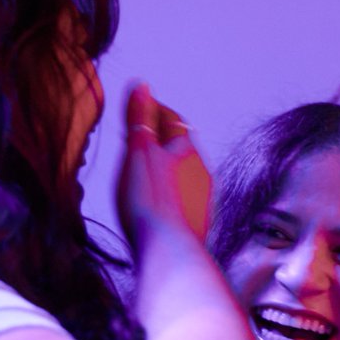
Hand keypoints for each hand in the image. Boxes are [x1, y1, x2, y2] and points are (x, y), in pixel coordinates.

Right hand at [115, 81, 210, 252]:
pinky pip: (182, 199)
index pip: (170, 120)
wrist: (167, 252)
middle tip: (140, 136)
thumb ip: (140, 119)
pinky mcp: (196, 224)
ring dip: (166, 169)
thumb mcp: (138, 153)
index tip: (140, 104)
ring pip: (182, 175)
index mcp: (186, 150)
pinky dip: (168, 194)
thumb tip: (142, 86)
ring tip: (145, 172)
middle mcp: (200, 172)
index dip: (153, 110)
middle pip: (179, 147)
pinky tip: (157, 204)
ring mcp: (201, 200)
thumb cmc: (150, 202)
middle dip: (160, 140)